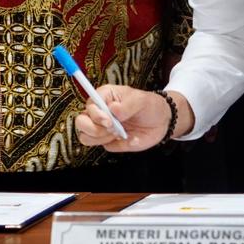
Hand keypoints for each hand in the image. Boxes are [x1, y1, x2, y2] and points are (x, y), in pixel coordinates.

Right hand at [73, 86, 194, 152]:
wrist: (162, 121)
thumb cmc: (150, 105)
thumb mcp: (141, 100)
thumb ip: (127, 105)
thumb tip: (113, 109)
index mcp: (104, 97)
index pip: (88, 105)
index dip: (95, 114)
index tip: (108, 119)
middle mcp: (100, 112)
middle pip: (80, 123)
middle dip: (94, 129)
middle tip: (112, 128)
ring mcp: (103, 128)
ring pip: (86, 137)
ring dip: (102, 137)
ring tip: (120, 132)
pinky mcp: (110, 141)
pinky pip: (106, 147)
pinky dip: (118, 145)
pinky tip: (129, 138)